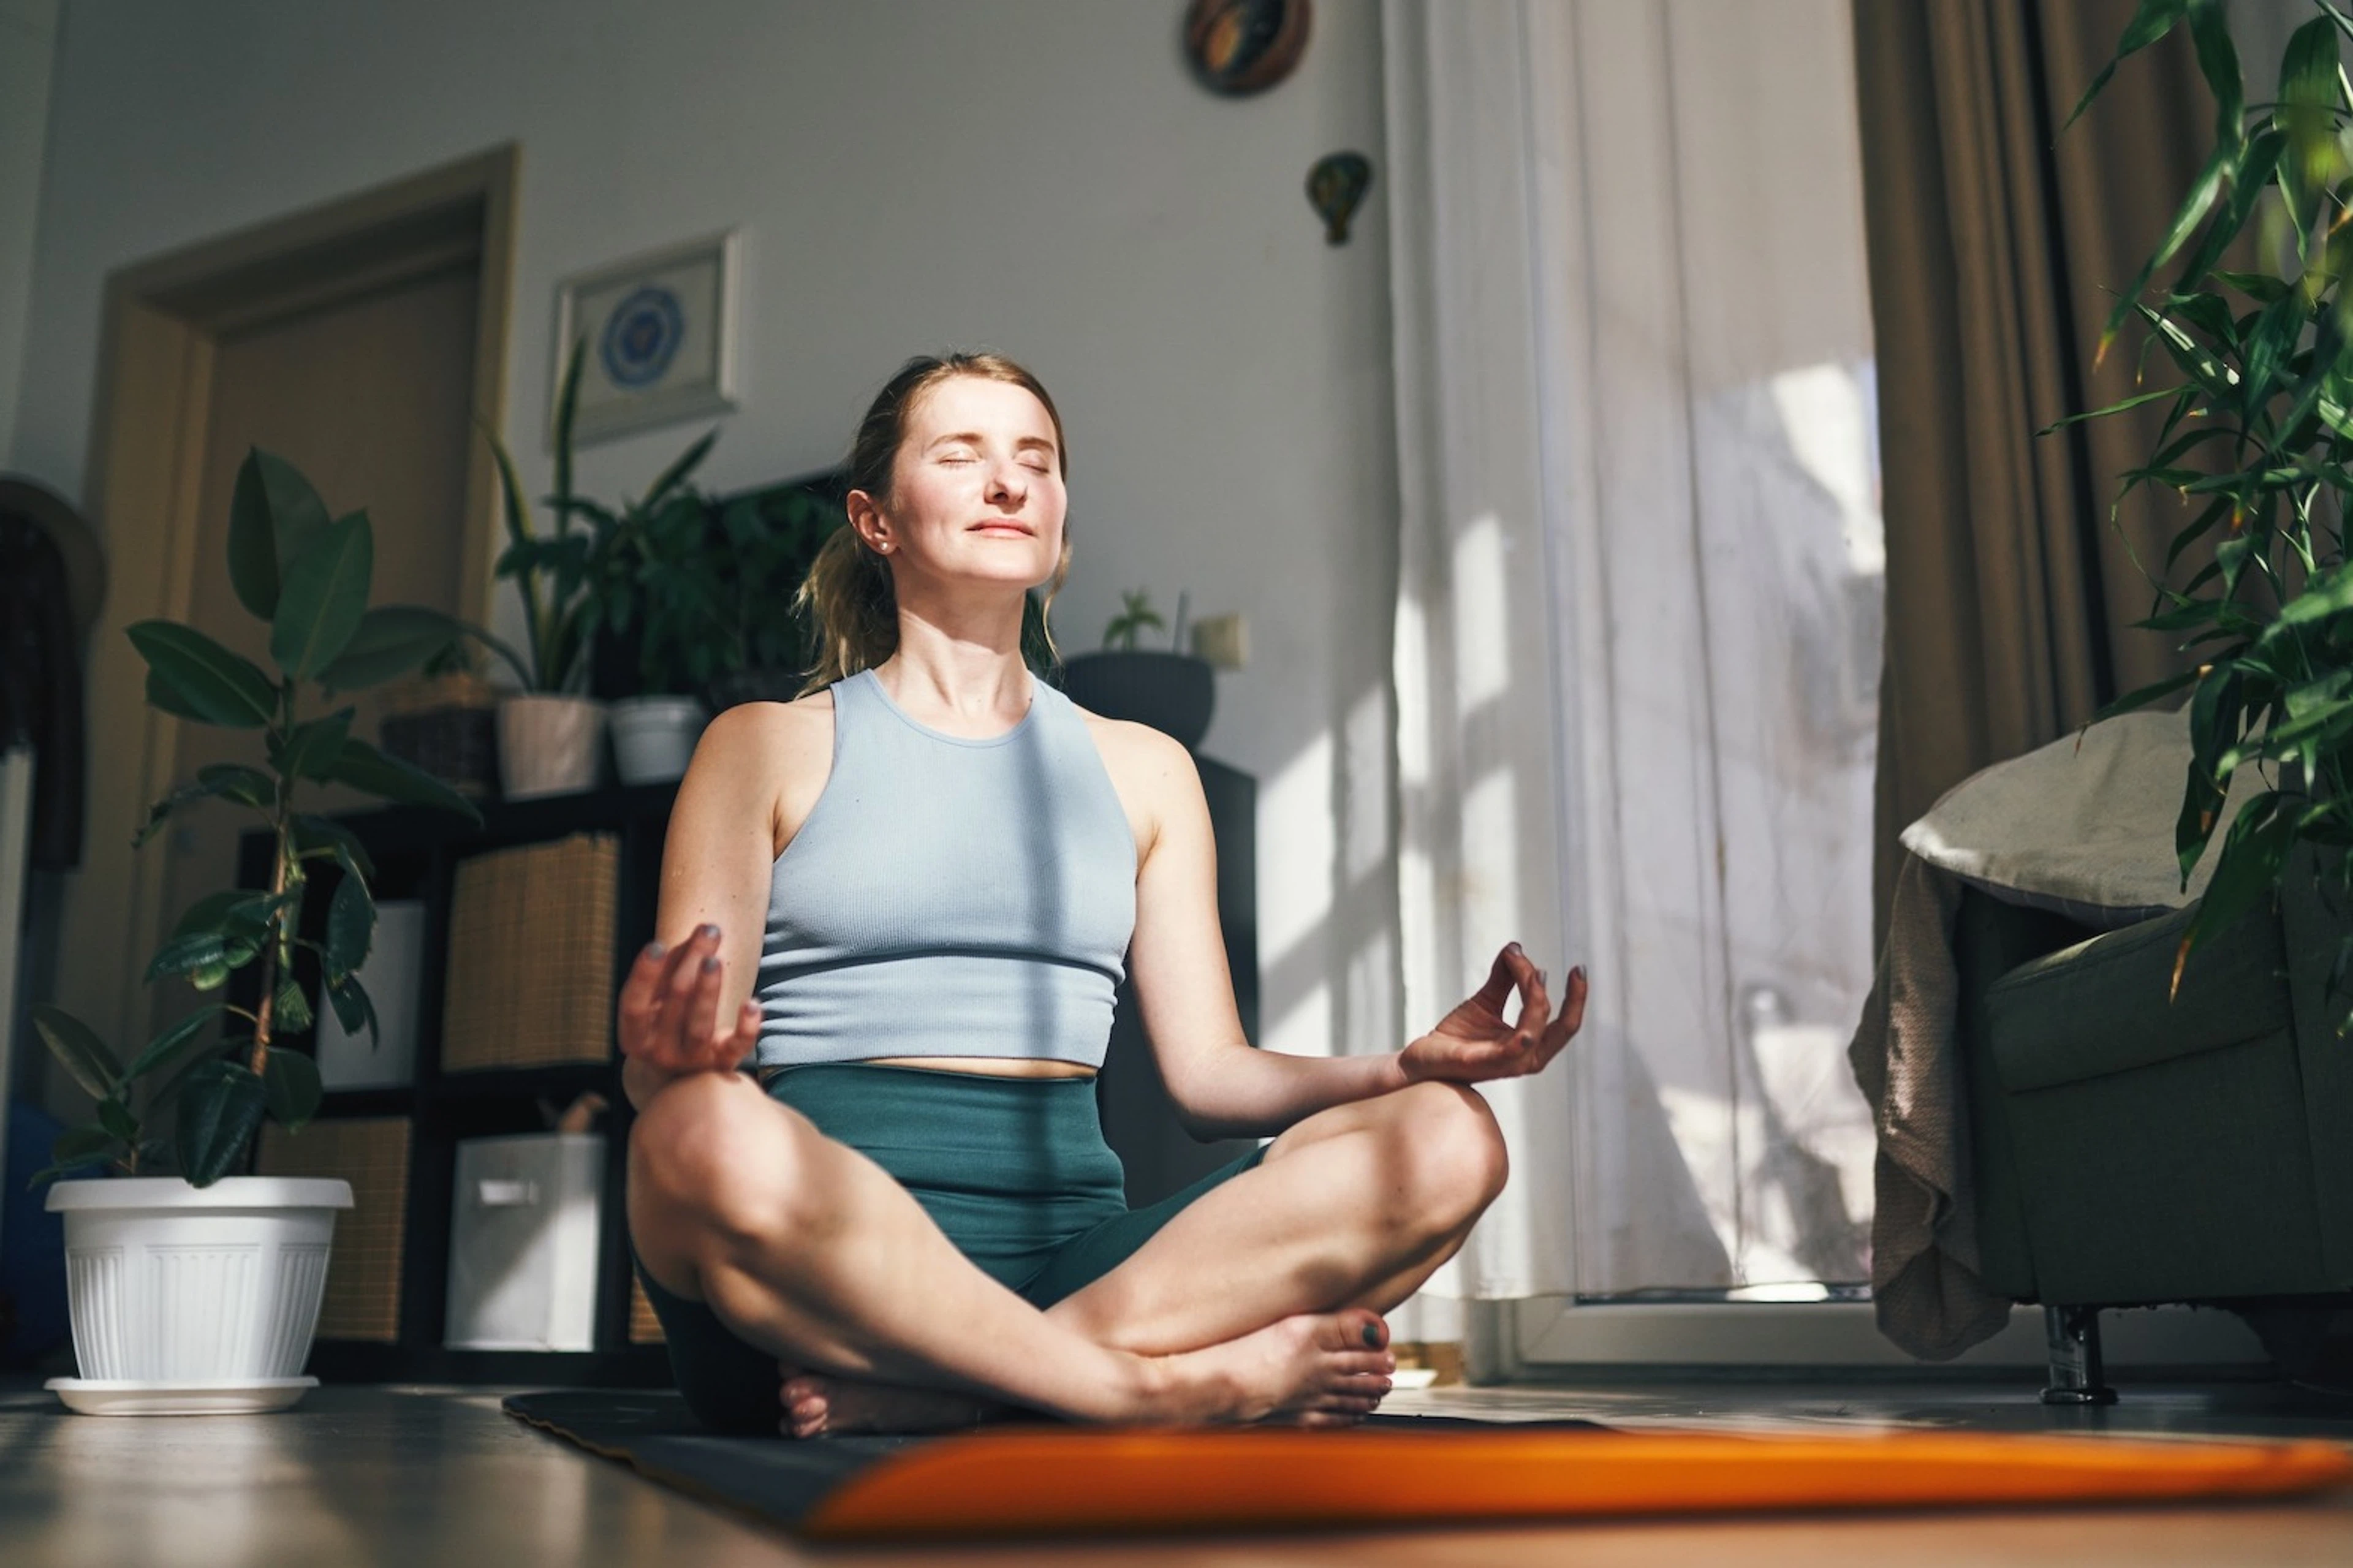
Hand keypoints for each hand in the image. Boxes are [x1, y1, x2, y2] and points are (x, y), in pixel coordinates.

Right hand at [616, 923, 759, 1076]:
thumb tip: (697, 934)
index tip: (657, 944)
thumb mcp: (660, 1000)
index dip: (644, 975)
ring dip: (708, 991)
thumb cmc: (669, 1023)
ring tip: (715, 960)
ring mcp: (692, 1061)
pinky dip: (746, 1028)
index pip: (633, 1005)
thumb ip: (673, 968)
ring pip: (700, 1027)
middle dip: (691, 963)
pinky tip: (754, 1004)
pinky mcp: (722, 1065)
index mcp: (635, 1036)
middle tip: (709, 930)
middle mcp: (660, 1052)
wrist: (681, 1080)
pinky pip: (736, 1048)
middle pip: (675, 1003)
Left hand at [1399, 943, 1586, 1084]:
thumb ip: (1503, 979)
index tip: (1578, 969)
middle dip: (1574, 999)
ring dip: (1534, 992)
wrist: (1425, 1058)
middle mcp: (1526, 1058)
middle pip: (1564, 1030)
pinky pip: (1515, 1043)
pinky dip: (1524, 1019)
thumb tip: (1516, 949)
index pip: (1565, 1024)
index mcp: (1530, 1046)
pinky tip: (1529, 989)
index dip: (1577, 998)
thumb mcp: (1485, 1002)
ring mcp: (1508, 1063)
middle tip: (1575, 970)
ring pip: (1535, 1027)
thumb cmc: (1458, 1036)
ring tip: (1522, 965)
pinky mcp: (1486, 1062)